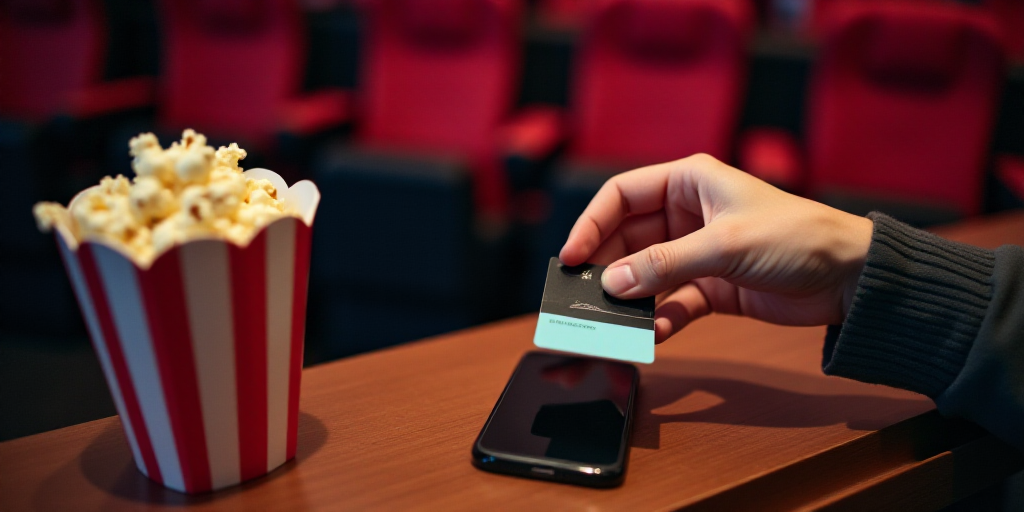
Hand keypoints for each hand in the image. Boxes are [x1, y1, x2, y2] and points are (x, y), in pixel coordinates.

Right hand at [559, 154, 872, 342]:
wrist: (851, 278)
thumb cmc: (798, 237)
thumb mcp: (725, 245)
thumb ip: (665, 264)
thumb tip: (613, 283)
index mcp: (688, 182)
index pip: (621, 195)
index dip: (591, 224)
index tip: (571, 256)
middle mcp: (687, 214)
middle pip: (626, 238)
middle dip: (605, 267)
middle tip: (583, 296)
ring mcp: (696, 253)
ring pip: (645, 274)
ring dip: (629, 297)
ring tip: (610, 320)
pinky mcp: (711, 288)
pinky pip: (671, 303)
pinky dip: (659, 319)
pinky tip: (650, 334)